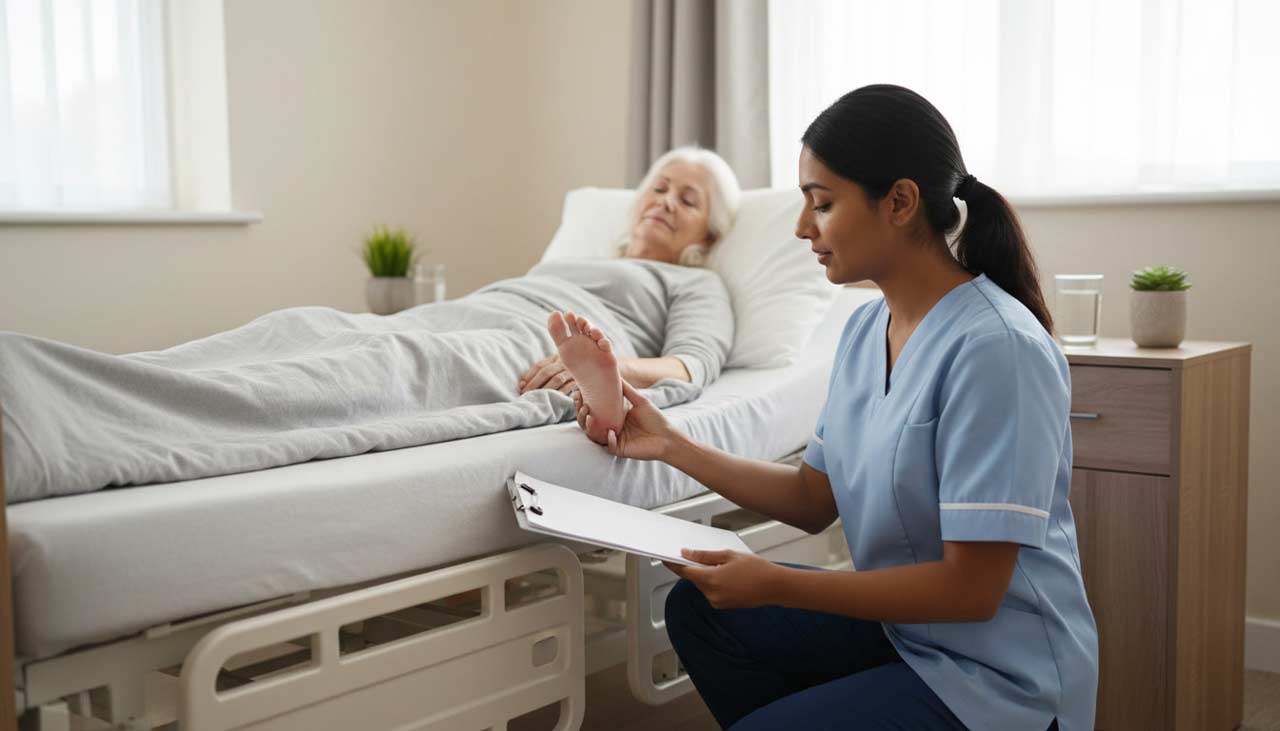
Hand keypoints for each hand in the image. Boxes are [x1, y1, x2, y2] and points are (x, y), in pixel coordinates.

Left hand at [518, 353, 575, 394]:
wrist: (590, 365)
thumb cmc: (565, 370)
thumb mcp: (554, 366)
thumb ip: (539, 373)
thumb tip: (521, 384)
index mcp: (555, 357)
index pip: (539, 366)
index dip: (529, 376)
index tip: (521, 386)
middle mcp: (564, 363)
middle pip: (546, 372)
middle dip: (534, 384)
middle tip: (526, 394)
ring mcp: (572, 371)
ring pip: (557, 379)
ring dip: (544, 389)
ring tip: (536, 397)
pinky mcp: (579, 381)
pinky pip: (568, 387)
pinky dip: (558, 393)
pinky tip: (551, 399)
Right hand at [574, 379, 677, 457]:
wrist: (668, 437)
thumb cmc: (656, 419)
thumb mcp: (640, 400)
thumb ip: (627, 390)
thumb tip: (616, 374)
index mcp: (613, 416)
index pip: (593, 410)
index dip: (583, 403)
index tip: (578, 393)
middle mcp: (610, 428)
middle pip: (588, 423)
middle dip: (581, 414)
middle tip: (582, 404)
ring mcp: (614, 439)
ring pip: (594, 435)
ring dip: (589, 426)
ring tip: (589, 416)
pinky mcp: (620, 450)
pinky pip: (609, 446)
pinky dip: (608, 439)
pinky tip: (611, 432)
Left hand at [663, 549, 785, 609]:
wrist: (774, 587)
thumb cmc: (755, 569)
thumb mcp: (728, 555)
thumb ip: (704, 556)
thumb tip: (687, 553)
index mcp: (711, 579)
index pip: (684, 571)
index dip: (673, 564)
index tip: (665, 557)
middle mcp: (711, 593)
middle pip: (694, 578)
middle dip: (694, 567)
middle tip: (699, 555)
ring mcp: (717, 602)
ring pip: (703, 585)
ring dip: (706, 575)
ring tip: (724, 565)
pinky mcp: (723, 605)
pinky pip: (712, 591)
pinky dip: (714, 582)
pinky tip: (727, 575)